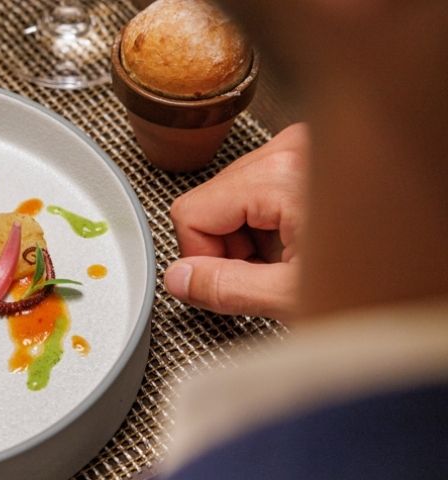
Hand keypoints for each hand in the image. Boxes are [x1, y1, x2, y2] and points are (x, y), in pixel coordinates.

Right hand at [164, 123, 308, 318]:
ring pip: (234, 197)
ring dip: (254, 237)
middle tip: (273, 275)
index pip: (191, 212)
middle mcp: (293, 147)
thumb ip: (226, 288)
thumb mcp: (296, 298)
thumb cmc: (387, 279)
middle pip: (211, 202)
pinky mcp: (314, 154)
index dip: (203, 257)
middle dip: (232, 247)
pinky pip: (263, 189)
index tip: (236, 279)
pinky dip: (275, 223)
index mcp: (283, 172)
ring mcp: (305, 147)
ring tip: (297, 259)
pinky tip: (307, 242)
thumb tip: (178, 278)